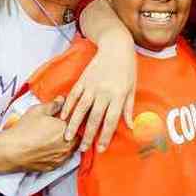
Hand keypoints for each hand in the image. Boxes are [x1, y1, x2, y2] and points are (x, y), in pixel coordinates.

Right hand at [0, 98, 75, 173]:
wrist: (11, 151)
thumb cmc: (24, 130)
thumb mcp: (38, 111)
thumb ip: (54, 105)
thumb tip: (62, 99)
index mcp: (68, 129)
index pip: (79, 122)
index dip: (75, 118)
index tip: (71, 117)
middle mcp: (68, 145)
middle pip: (77, 137)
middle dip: (73, 131)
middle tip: (63, 127)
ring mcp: (62, 157)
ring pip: (70, 149)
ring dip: (67, 143)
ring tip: (57, 138)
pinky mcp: (55, 166)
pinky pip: (62, 158)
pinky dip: (59, 153)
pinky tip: (51, 148)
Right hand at [61, 38, 135, 152]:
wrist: (116, 46)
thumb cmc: (127, 68)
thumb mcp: (132, 88)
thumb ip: (129, 107)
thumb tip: (130, 126)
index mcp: (118, 95)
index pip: (111, 120)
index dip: (105, 136)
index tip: (101, 148)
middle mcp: (104, 92)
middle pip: (94, 118)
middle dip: (88, 135)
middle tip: (83, 148)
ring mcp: (91, 85)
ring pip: (81, 109)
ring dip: (73, 124)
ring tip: (68, 137)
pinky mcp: (82, 79)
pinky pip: (73, 96)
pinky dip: (68, 107)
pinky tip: (63, 118)